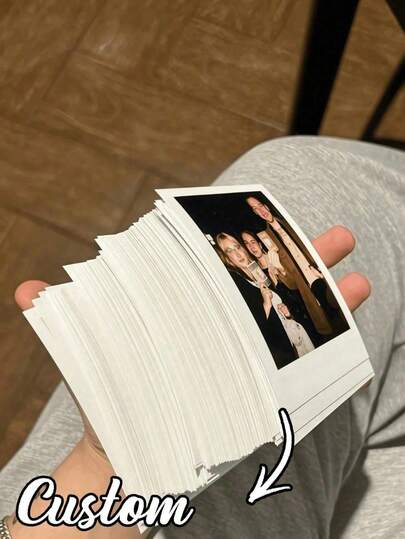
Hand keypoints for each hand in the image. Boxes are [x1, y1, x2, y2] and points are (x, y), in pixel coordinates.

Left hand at [14, 226, 370, 475]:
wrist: (126, 455)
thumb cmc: (111, 395)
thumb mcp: (90, 351)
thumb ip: (65, 321)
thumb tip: (26, 293)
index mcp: (186, 307)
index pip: (219, 264)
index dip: (245, 238)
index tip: (270, 216)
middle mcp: (218, 326)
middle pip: (263, 283)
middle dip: (300, 258)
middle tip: (338, 234)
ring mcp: (241, 356)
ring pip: (288, 318)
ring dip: (324, 295)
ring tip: (356, 268)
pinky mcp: (256, 390)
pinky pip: (296, 367)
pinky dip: (323, 348)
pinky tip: (350, 326)